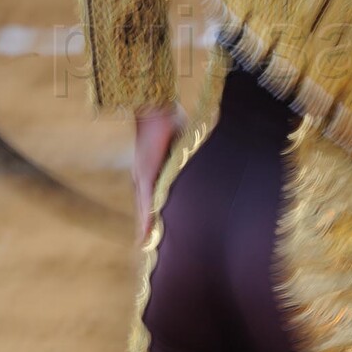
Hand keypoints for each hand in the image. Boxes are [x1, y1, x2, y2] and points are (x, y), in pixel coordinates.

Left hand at [133, 105, 184, 242]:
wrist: (158, 107)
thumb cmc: (170, 118)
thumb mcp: (183, 141)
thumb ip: (189, 152)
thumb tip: (208, 155)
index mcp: (154, 169)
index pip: (153, 195)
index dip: (154, 212)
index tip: (155, 230)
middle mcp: (145, 175)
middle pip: (145, 206)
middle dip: (147, 225)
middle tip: (148, 244)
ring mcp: (143, 175)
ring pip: (143, 207)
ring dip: (145, 226)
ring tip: (146, 244)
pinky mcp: (146, 173)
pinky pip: (146, 200)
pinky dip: (146, 218)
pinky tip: (146, 232)